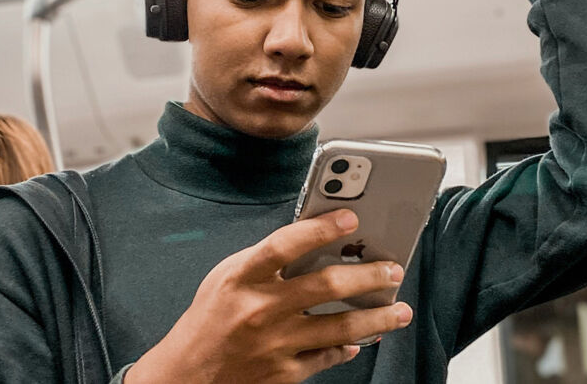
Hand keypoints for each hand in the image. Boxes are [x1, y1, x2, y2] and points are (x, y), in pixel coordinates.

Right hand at [125, 210, 411, 383]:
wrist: (186, 376)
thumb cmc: (210, 319)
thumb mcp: (227, 278)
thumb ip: (266, 260)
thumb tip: (317, 241)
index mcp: (242, 277)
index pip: (286, 243)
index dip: (321, 228)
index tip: (351, 218)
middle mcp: (260, 310)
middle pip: (326, 286)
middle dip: (368, 275)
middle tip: (392, 269)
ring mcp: (275, 344)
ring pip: (340, 327)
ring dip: (377, 317)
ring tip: (399, 310)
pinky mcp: (285, 373)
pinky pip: (328, 356)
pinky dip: (348, 346)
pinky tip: (361, 340)